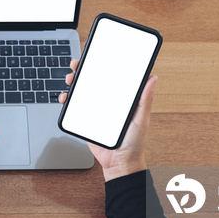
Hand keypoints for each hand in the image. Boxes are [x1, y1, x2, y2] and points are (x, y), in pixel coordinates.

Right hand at [59, 59, 156, 181]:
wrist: (119, 163)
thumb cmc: (134, 142)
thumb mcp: (141, 119)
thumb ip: (145, 100)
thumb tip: (153, 77)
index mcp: (121, 97)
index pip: (111, 75)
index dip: (102, 62)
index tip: (95, 54)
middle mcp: (107, 100)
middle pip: (92, 79)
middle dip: (82, 69)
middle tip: (77, 65)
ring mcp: (95, 108)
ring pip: (81, 90)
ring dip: (73, 82)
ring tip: (70, 80)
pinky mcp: (85, 118)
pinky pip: (73, 107)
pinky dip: (67, 100)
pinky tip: (65, 98)